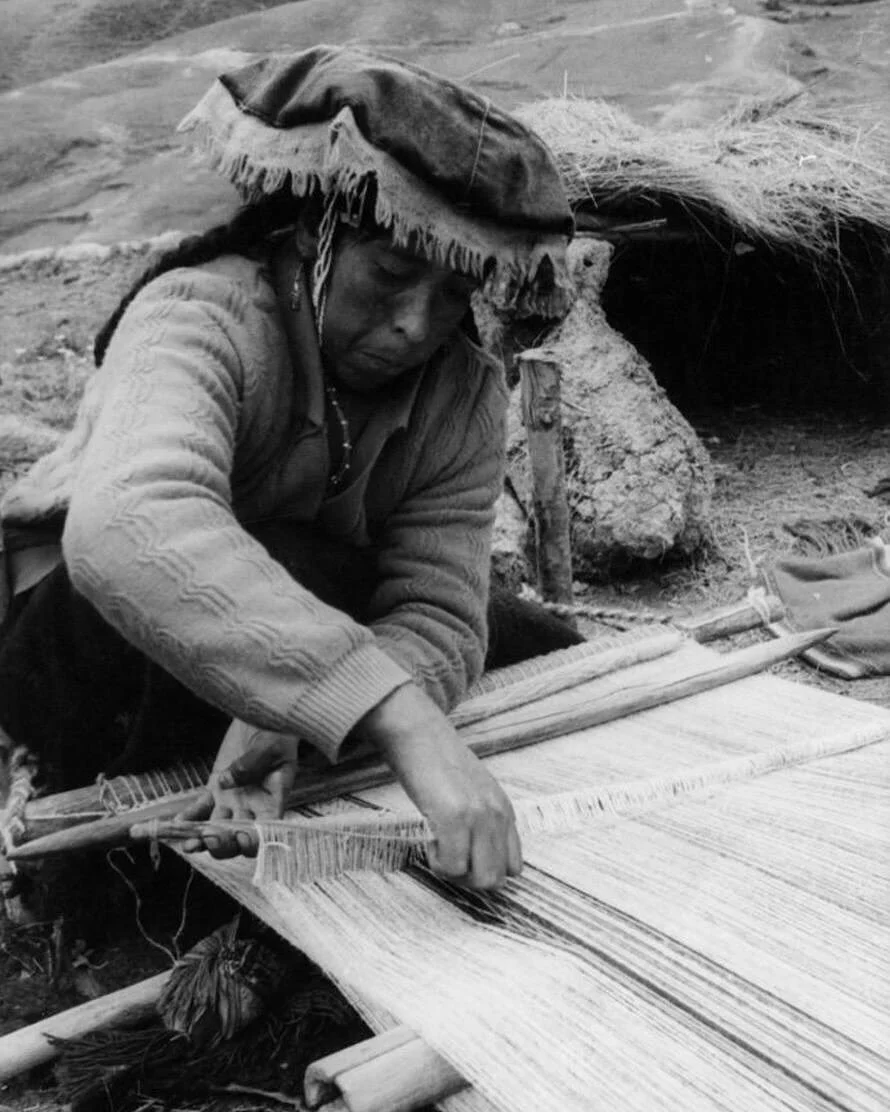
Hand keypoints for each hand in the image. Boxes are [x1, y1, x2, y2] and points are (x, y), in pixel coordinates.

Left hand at [177, 720, 299, 857]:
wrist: (261, 719)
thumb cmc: (276, 732)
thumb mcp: (270, 746)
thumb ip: (252, 763)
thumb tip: (227, 782)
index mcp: (273, 800)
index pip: (267, 828)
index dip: (256, 840)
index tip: (243, 840)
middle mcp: (253, 807)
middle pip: (239, 835)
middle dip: (226, 843)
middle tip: (213, 840)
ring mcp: (232, 801)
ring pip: (217, 826)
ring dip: (203, 838)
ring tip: (189, 844)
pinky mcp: (215, 791)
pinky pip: (200, 808)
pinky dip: (189, 817)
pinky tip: (178, 824)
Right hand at [357, 685, 521, 889]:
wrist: (419, 735)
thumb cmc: (439, 764)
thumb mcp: (475, 792)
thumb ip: (485, 821)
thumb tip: (478, 858)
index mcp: (505, 811)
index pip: (514, 866)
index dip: (486, 870)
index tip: (464, 859)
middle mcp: (497, 815)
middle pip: (496, 878)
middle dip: (469, 880)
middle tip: (447, 860)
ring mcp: (478, 817)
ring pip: (479, 879)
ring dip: (454, 873)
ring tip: (438, 850)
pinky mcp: (454, 818)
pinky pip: (452, 866)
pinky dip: (437, 863)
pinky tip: (429, 841)